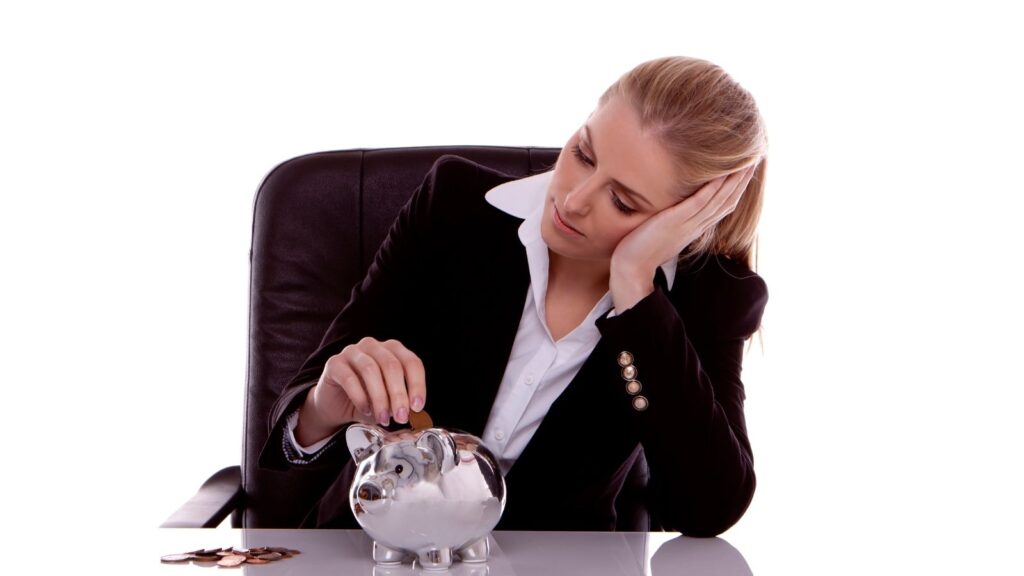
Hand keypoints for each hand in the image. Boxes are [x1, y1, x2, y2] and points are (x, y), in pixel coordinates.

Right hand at [295, 337, 425, 445]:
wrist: (334, 406)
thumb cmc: (366, 400)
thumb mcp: (388, 402)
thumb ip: (400, 404)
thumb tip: (412, 411)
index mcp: (392, 350)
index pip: (411, 362)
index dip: (417, 385)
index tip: (417, 407)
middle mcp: (373, 346)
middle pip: (392, 365)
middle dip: (399, 394)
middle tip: (401, 417)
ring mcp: (352, 352)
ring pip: (371, 370)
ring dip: (380, 398)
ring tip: (383, 418)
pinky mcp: (334, 363)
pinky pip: (349, 378)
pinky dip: (360, 397)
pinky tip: (365, 410)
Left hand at [609, 164, 757, 310]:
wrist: (632, 268)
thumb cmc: (644, 249)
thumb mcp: (666, 232)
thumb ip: (677, 221)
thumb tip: (678, 210)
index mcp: (696, 228)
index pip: (724, 206)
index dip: (737, 189)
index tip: (746, 172)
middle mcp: (697, 226)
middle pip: (727, 201)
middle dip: (742, 181)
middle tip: (756, 160)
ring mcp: (687, 224)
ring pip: (718, 201)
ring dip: (734, 181)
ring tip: (747, 163)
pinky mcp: (674, 222)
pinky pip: (698, 204)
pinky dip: (711, 190)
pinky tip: (721, 176)